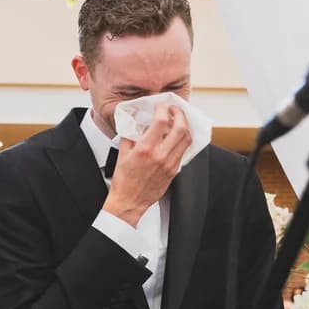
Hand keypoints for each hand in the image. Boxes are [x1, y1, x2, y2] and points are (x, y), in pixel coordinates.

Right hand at [104, 105, 190, 225]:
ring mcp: (169, 164)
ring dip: (185, 127)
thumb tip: (136, 125)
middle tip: (175, 110)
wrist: (129, 201)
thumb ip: (130, 137)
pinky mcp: (174, 171)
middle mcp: (160, 155)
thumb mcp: (122, 154)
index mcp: (145, 149)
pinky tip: (177, 137)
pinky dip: (183, 141)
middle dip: (180, 114)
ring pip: (186, 140)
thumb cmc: (123, 181)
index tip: (161, 107)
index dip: (163, 110)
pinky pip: (183, 151)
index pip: (161, 122)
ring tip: (180, 122)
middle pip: (180, 128)